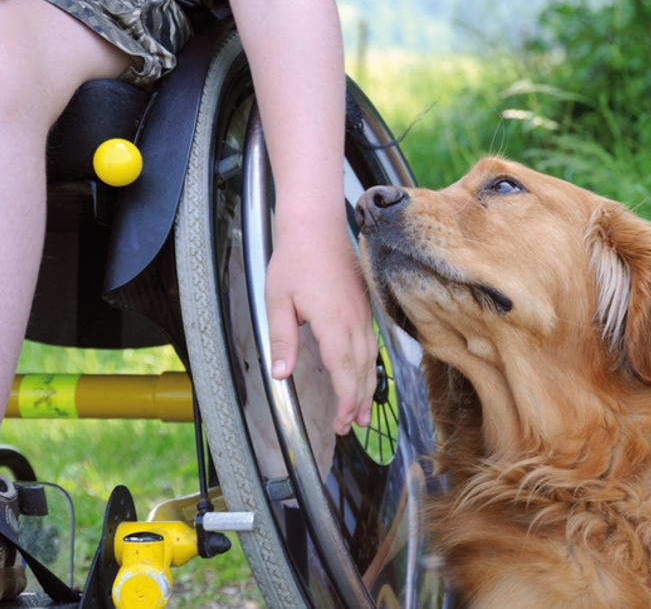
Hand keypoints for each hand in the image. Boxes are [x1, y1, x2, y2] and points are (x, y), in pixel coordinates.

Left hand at [265, 221, 376, 434]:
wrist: (317, 224)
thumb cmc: (295, 258)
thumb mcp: (277, 300)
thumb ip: (282, 338)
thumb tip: (280, 373)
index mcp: (333, 322)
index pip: (344, 371)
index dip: (345, 400)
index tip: (341, 421)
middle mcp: (354, 320)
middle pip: (362, 370)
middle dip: (358, 401)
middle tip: (354, 426)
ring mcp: (362, 312)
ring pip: (371, 358)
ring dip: (367, 387)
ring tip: (364, 411)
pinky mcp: (364, 305)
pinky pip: (372, 343)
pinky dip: (370, 365)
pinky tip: (366, 375)